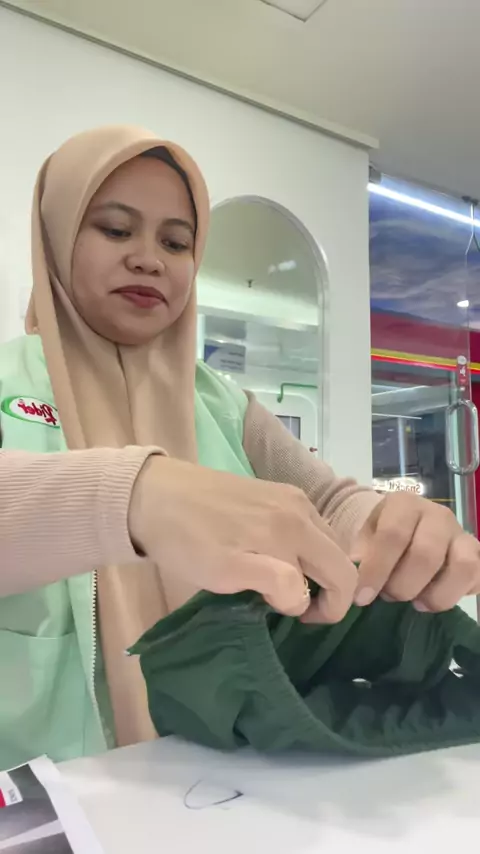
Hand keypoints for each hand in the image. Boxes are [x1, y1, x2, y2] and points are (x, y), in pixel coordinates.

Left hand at [129, 456, 356, 620]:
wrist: (152, 493)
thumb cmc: (185, 540)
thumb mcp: (224, 572)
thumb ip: (274, 584)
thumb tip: (301, 597)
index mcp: (293, 531)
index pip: (340, 578)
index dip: (326, 610)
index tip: (294, 620)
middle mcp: (301, 509)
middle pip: (340, 557)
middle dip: (330, 590)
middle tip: (295, 607)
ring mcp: (289, 495)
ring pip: (326, 540)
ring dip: (317, 568)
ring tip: (283, 584)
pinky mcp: (275, 490)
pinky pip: (308, 524)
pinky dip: (304, 548)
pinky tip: (276, 556)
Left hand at [352, 493, 479, 611]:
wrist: (402, 527)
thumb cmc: (379, 536)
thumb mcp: (363, 537)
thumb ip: (359, 555)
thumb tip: (355, 580)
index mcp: (404, 504)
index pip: (393, 535)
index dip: (376, 570)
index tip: (362, 597)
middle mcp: (437, 515)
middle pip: (426, 554)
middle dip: (403, 586)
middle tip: (388, 597)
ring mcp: (461, 534)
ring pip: (462, 566)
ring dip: (435, 594)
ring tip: (415, 603)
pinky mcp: (477, 555)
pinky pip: (477, 577)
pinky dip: (456, 595)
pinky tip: (432, 600)